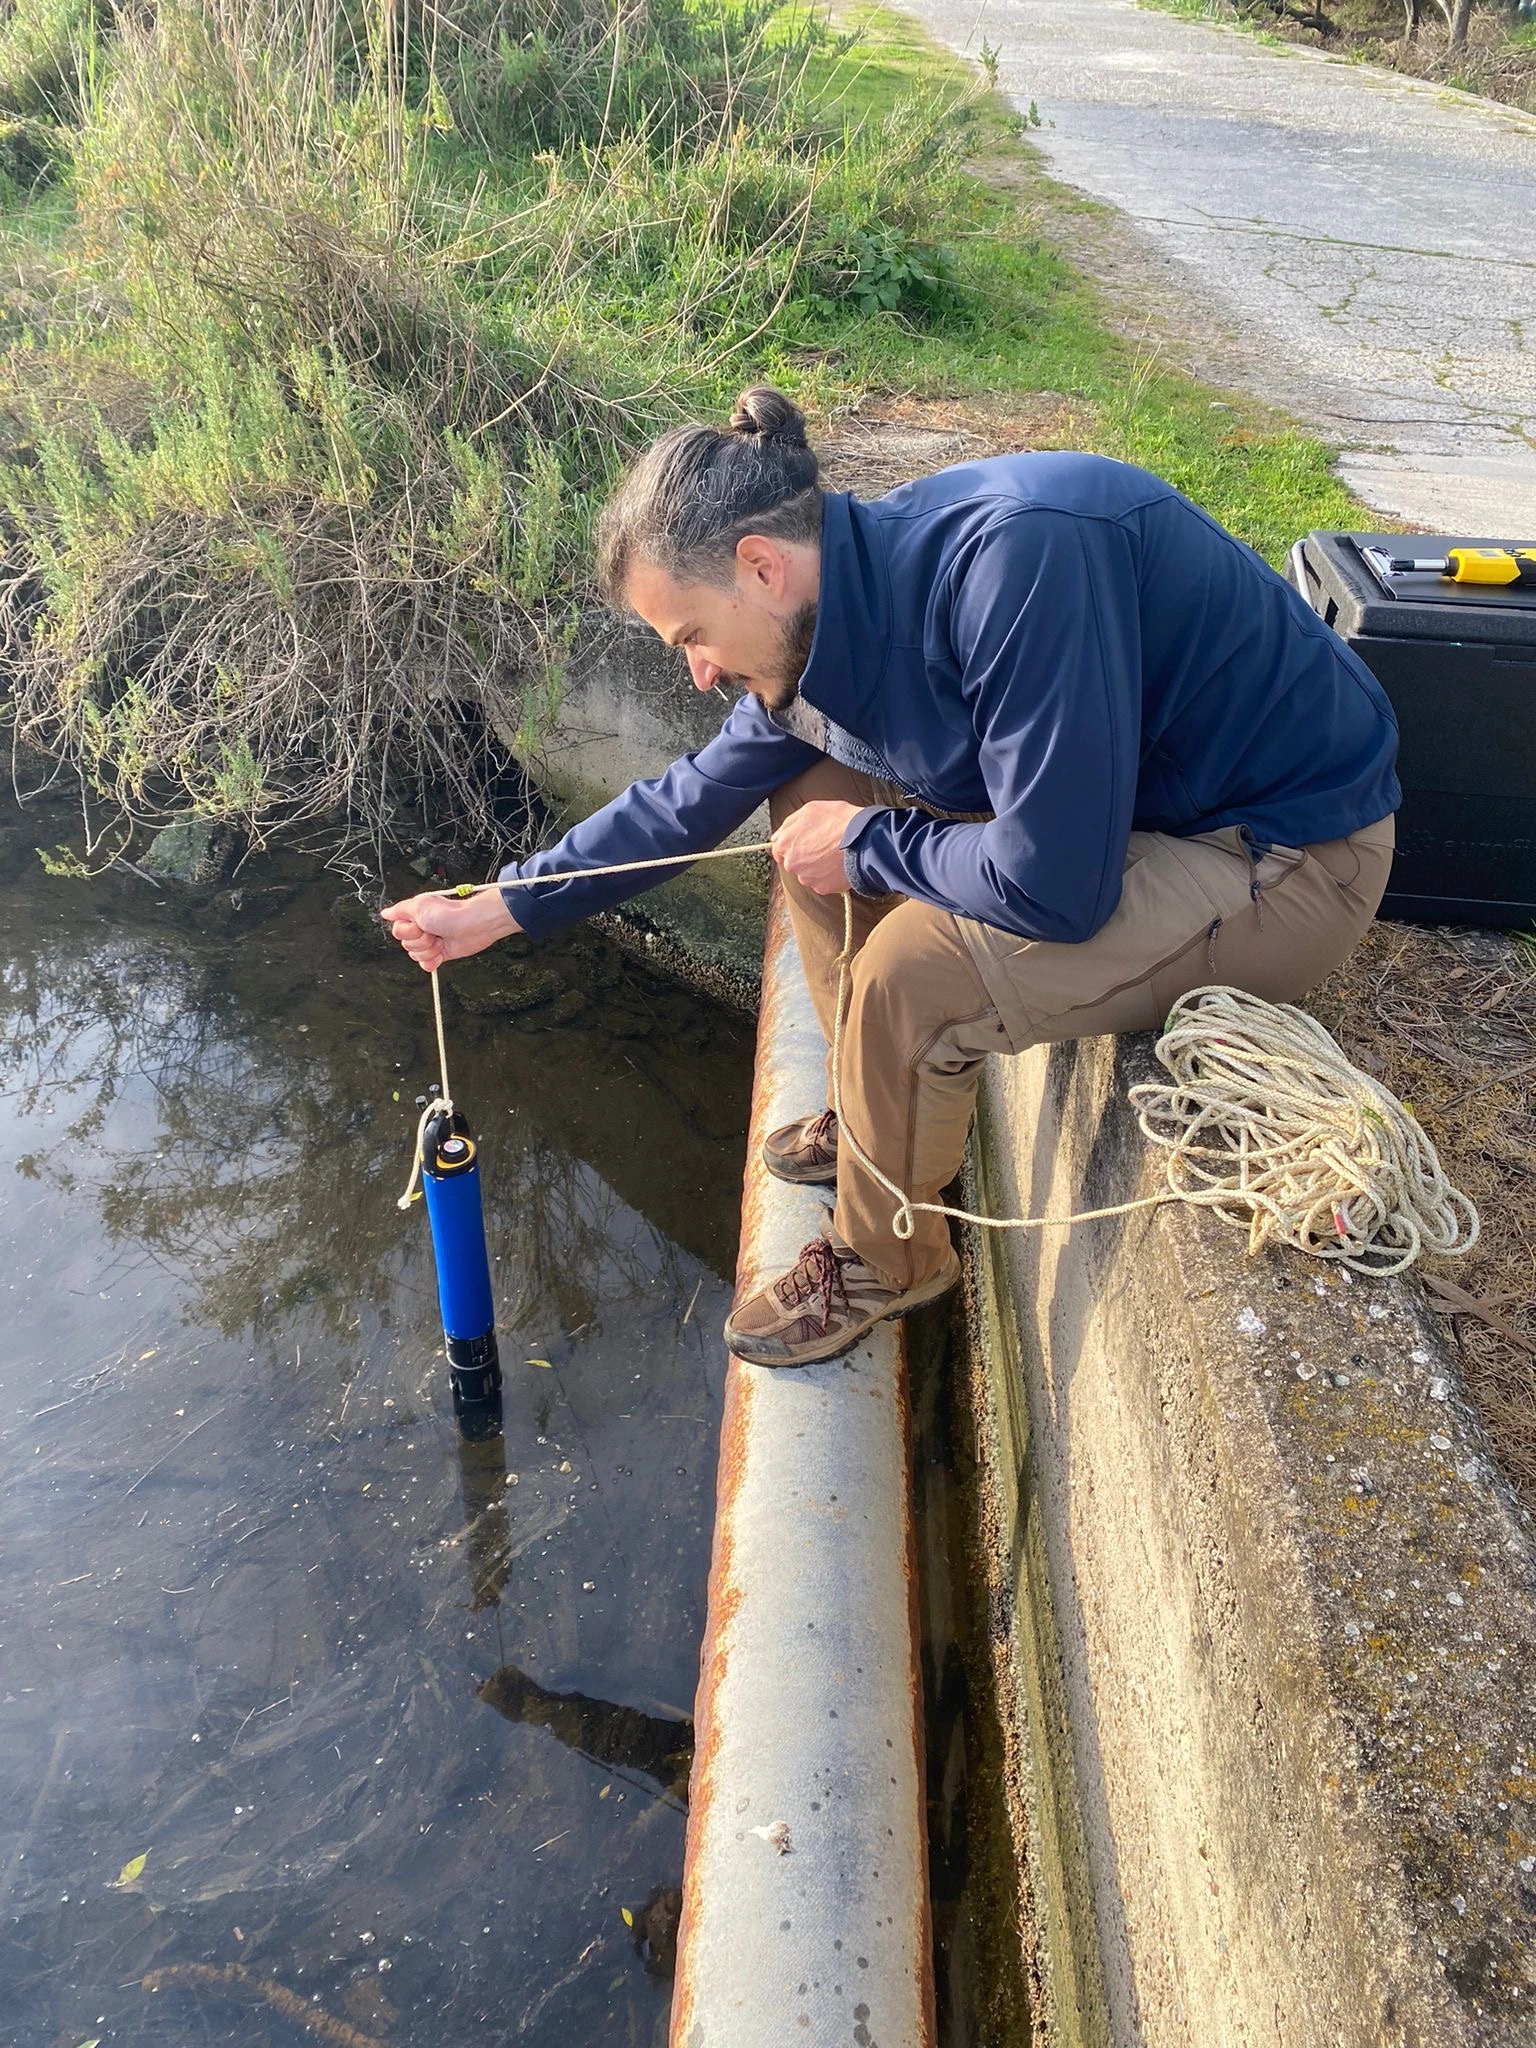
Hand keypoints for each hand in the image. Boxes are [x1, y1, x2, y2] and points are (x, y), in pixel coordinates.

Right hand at [380, 888, 518, 972]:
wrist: (474, 925)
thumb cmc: (451, 913)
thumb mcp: (419, 906)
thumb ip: (399, 910)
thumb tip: (385, 913)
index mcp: (414, 917)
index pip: (397, 932)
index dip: (408, 931)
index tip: (420, 925)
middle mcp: (421, 929)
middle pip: (406, 946)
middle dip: (421, 941)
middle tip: (434, 932)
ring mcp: (431, 942)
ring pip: (416, 956)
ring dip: (429, 950)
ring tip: (441, 940)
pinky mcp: (441, 954)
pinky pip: (426, 965)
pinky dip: (432, 962)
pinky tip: (440, 954)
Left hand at [770, 799, 861, 895]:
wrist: (865, 839)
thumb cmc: (839, 820)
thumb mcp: (810, 809)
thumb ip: (789, 824)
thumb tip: (778, 835)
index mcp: (785, 843)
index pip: (778, 850)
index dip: (791, 845)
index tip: (803, 843)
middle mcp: (792, 864)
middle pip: (793, 863)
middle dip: (804, 857)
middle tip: (822, 846)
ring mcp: (807, 878)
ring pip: (807, 874)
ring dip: (817, 867)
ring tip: (833, 855)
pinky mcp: (822, 888)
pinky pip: (822, 883)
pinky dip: (829, 876)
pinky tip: (839, 865)